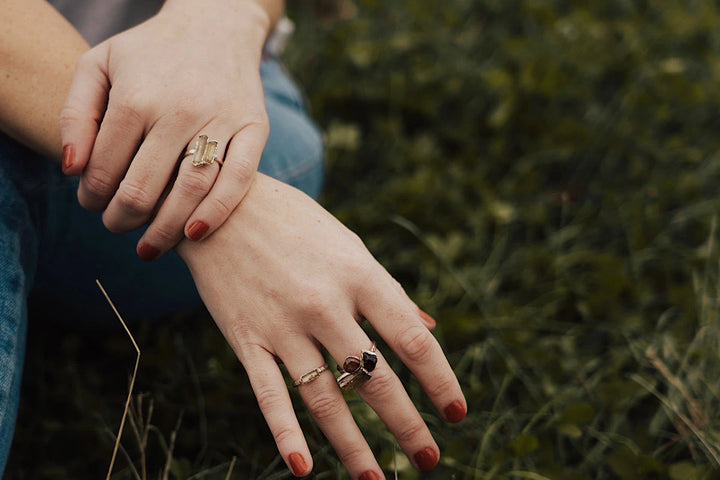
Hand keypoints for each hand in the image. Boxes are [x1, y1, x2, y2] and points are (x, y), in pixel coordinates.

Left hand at [59, 0, 272, 259]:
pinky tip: (195, 234)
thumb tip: (71, 169)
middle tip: (117, 226)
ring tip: (149, 247)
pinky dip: (217, 212)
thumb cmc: (150, 52)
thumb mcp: (98, 65)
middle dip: (122, 219)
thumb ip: (75, 115)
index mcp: (135, 96)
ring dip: (165, 229)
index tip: (92, 202)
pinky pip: (238, 179)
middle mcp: (178, 110)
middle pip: (143, 188)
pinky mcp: (254, 127)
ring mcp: (220, 120)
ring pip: (191, 191)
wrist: (216, 25)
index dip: (92, 197)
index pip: (105, 169)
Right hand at [176, 174, 465, 477]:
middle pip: (374, 377)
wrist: (220, 203)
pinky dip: (285, 433)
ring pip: (324, 397)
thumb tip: (428, 329)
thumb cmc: (297, 225)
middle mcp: (325, 303)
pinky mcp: (246, 338)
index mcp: (359, 274)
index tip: (457, 413)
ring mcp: (283, 324)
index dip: (440, 380)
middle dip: (406, 424)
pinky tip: (303, 468)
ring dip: (354, 446)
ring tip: (378, 479)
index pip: (410, 339)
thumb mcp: (350, 246)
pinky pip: (268, 394)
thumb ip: (388, 291)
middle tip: (429, 459)